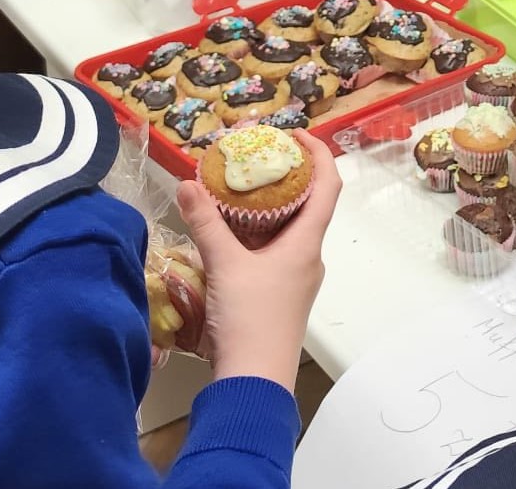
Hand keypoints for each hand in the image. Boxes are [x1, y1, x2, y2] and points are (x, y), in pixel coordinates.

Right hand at [175, 129, 342, 389]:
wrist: (254, 381)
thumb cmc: (250, 319)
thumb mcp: (223, 265)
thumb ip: (205, 222)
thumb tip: (186, 183)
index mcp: (307, 243)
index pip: (328, 184)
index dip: (318, 153)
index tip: (294, 134)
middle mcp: (308, 257)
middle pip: (307, 205)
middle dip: (284, 177)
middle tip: (254, 159)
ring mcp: (296, 278)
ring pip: (288, 231)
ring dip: (267, 208)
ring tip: (236, 190)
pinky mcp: (280, 296)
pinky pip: (274, 252)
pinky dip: (256, 235)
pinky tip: (228, 234)